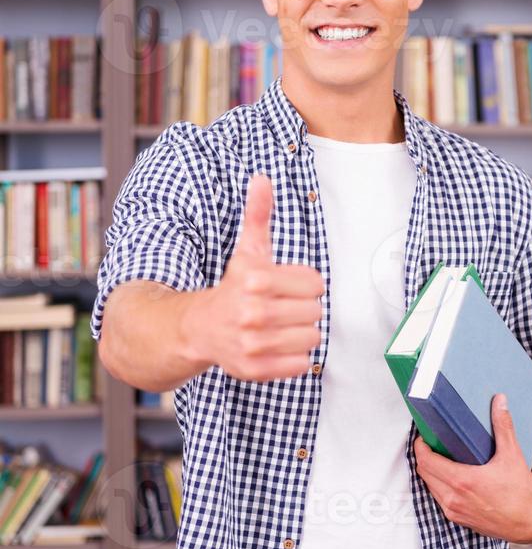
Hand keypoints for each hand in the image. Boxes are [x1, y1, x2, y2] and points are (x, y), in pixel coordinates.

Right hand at [187, 173, 324, 381]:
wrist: (198, 328)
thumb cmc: (232, 287)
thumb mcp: (247, 250)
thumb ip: (258, 215)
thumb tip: (261, 179)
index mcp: (256, 279)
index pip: (316, 284)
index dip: (304, 284)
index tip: (285, 286)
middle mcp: (253, 313)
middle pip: (315, 311)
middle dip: (302, 309)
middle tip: (280, 308)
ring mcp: (253, 344)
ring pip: (311, 338)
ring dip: (300, 333)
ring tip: (279, 327)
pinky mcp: (255, 369)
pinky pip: (301, 364)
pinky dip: (294, 358)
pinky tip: (276, 346)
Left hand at [413, 393, 531, 543]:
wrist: (530, 524)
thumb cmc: (522, 492)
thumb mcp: (512, 455)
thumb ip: (503, 426)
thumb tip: (499, 401)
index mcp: (463, 481)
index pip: (426, 461)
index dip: (420, 446)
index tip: (424, 436)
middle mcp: (453, 498)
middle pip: (424, 473)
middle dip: (423, 456)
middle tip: (431, 442)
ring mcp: (453, 511)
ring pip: (429, 486)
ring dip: (430, 471)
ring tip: (440, 457)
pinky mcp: (457, 519)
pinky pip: (438, 498)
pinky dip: (438, 485)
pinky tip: (449, 475)